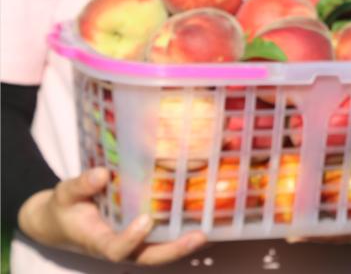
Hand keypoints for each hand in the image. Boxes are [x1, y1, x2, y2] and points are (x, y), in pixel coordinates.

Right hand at [17, 167, 206, 265]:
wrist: (60, 223)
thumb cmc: (64, 208)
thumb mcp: (64, 194)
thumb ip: (80, 185)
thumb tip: (102, 174)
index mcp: (98, 241)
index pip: (116, 249)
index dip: (131, 239)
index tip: (145, 220)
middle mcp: (119, 247)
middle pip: (148, 258)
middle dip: (174, 250)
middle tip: (199, 236)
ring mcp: (132, 245)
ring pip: (159, 252)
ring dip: (184, 244)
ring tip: (209, 230)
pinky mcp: (141, 237)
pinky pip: (162, 239)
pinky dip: (180, 232)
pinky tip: (203, 219)